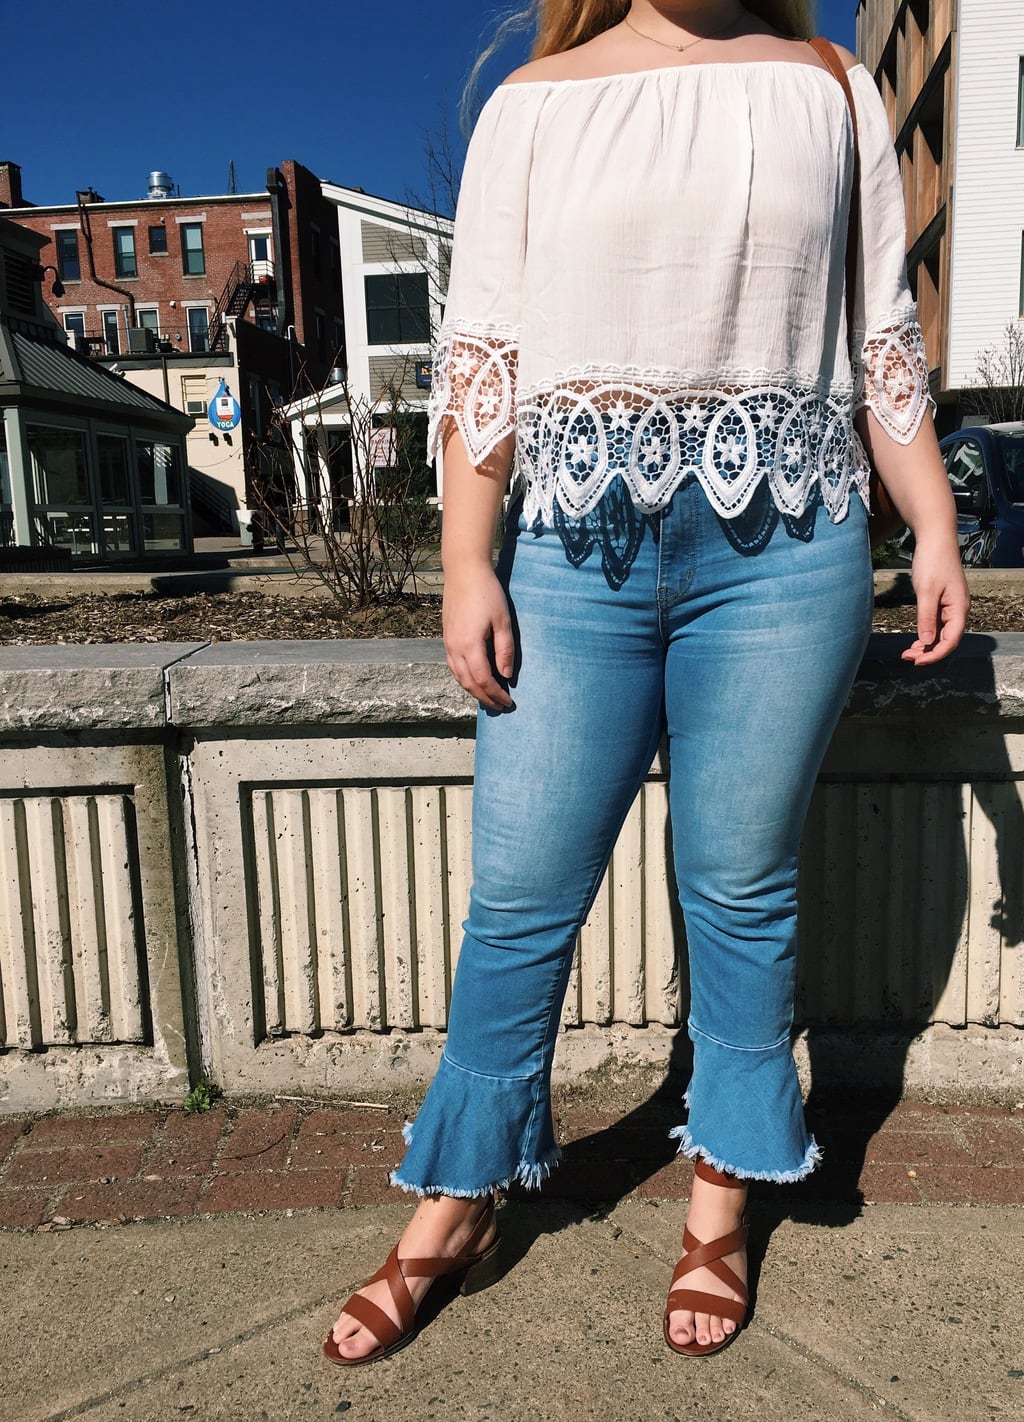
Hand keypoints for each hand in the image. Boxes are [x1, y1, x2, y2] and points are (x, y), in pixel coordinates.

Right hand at [442, 563, 514, 709]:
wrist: (463, 571)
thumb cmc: (487, 592)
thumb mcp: (503, 621)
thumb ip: (504, 650)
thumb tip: (506, 675)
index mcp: (470, 645)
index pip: (483, 680)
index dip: (496, 695)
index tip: (508, 702)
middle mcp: (454, 648)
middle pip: (468, 683)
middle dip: (485, 698)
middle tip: (500, 706)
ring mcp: (448, 643)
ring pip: (458, 677)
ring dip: (473, 690)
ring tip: (488, 697)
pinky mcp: (446, 637)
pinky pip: (452, 666)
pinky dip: (463, 678)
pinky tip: (473, 679)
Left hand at [901, 538, 969, 665]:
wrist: (935, 539)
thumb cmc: (932, 561)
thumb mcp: (926, 591)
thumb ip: (926, 618)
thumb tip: (926, 642)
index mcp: (959, 609)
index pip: (950, 641)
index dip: (934, 655)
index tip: (917, 661)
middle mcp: (958, 610)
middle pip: (946, 640)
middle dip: (928, 652)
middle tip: (907, 657)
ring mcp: (951, 606)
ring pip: (941, 633)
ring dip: (926, 645)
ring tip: (908, 652)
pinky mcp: (943, 601)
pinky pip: (937, 624)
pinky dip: (926, 633)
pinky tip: (916, 640)